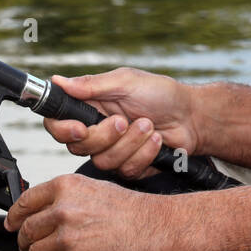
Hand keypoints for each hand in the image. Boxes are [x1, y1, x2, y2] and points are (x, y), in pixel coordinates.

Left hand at [4, 174, 185, 250]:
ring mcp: (69, 239)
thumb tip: (36, 210)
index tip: (12, 225)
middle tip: (32, 246)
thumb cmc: (130, 210)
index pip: (24, 204)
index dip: (14, 217)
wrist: (157, 229)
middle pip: (26, 232)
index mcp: (65, 188)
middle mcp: (64, 211)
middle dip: (26, 242)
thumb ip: (62, 197)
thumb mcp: (93, 188)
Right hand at [45, 67, 199, 179]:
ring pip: (103, 161)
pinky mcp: (129, 167)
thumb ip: (92, 85)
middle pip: (78, 146)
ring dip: (130, 143)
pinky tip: (157, 140)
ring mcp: (113, 151)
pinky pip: (126, 170)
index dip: (63, 130)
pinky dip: (144, 154)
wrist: (192, 117)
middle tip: (125, 120)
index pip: (58, 123)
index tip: (81, 128)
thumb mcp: (126, 81)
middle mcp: (97, 131)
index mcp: (91, 107)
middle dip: (104, 136)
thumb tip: (58, 81)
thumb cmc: (161, 94)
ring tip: (148, 125)